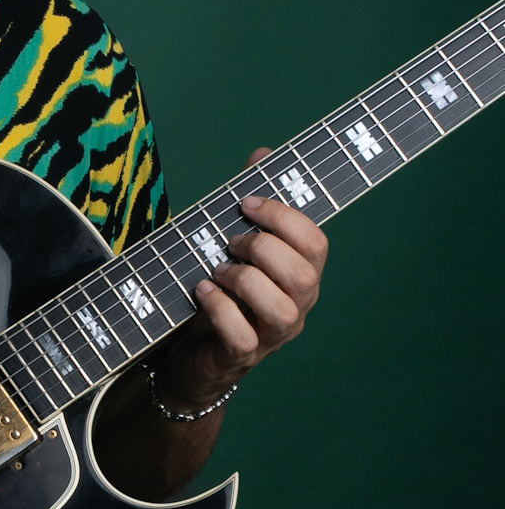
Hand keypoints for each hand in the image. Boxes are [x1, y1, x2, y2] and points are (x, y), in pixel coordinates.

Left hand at [158, 147, 328, 408]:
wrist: (192, 349)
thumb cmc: (222, 289)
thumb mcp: (234, 243)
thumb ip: (251, 203)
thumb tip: (264, 153)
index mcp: (302, 271)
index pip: (316, 241)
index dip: (282, 216)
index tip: (243, 202)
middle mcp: (297, 303)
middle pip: (304, 274)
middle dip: (262, 248)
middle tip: (229, 242)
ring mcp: (273, 334)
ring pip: (281, 309)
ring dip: (244, 280)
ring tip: (218, 270)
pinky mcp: (243, 355)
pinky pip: (243, 336)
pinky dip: (220, 310)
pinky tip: (203, 291)